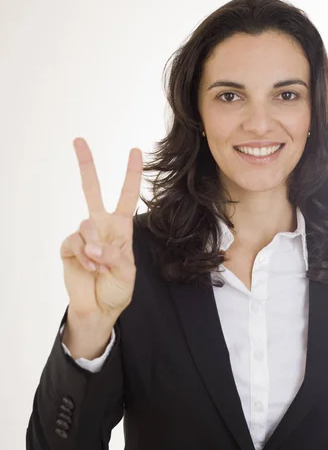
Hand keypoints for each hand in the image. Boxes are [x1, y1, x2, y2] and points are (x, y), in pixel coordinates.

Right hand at [60, 138, 142, 321]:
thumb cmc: (116, 290)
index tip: (136, 152)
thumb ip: (114, 254)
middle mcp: (101, 227)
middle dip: (86, 165)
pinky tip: (88, 267)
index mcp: (121, 229)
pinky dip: (83, 256)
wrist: (98, 309)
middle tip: (79, 140)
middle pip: (92, 190)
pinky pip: (74, 241)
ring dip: (95, 249)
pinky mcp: (69, 247)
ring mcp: (84, 236)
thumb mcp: (127, 272)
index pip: (127, 196)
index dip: (132, 174)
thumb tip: (94, 244)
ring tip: (99, 266)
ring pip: (86, 225)